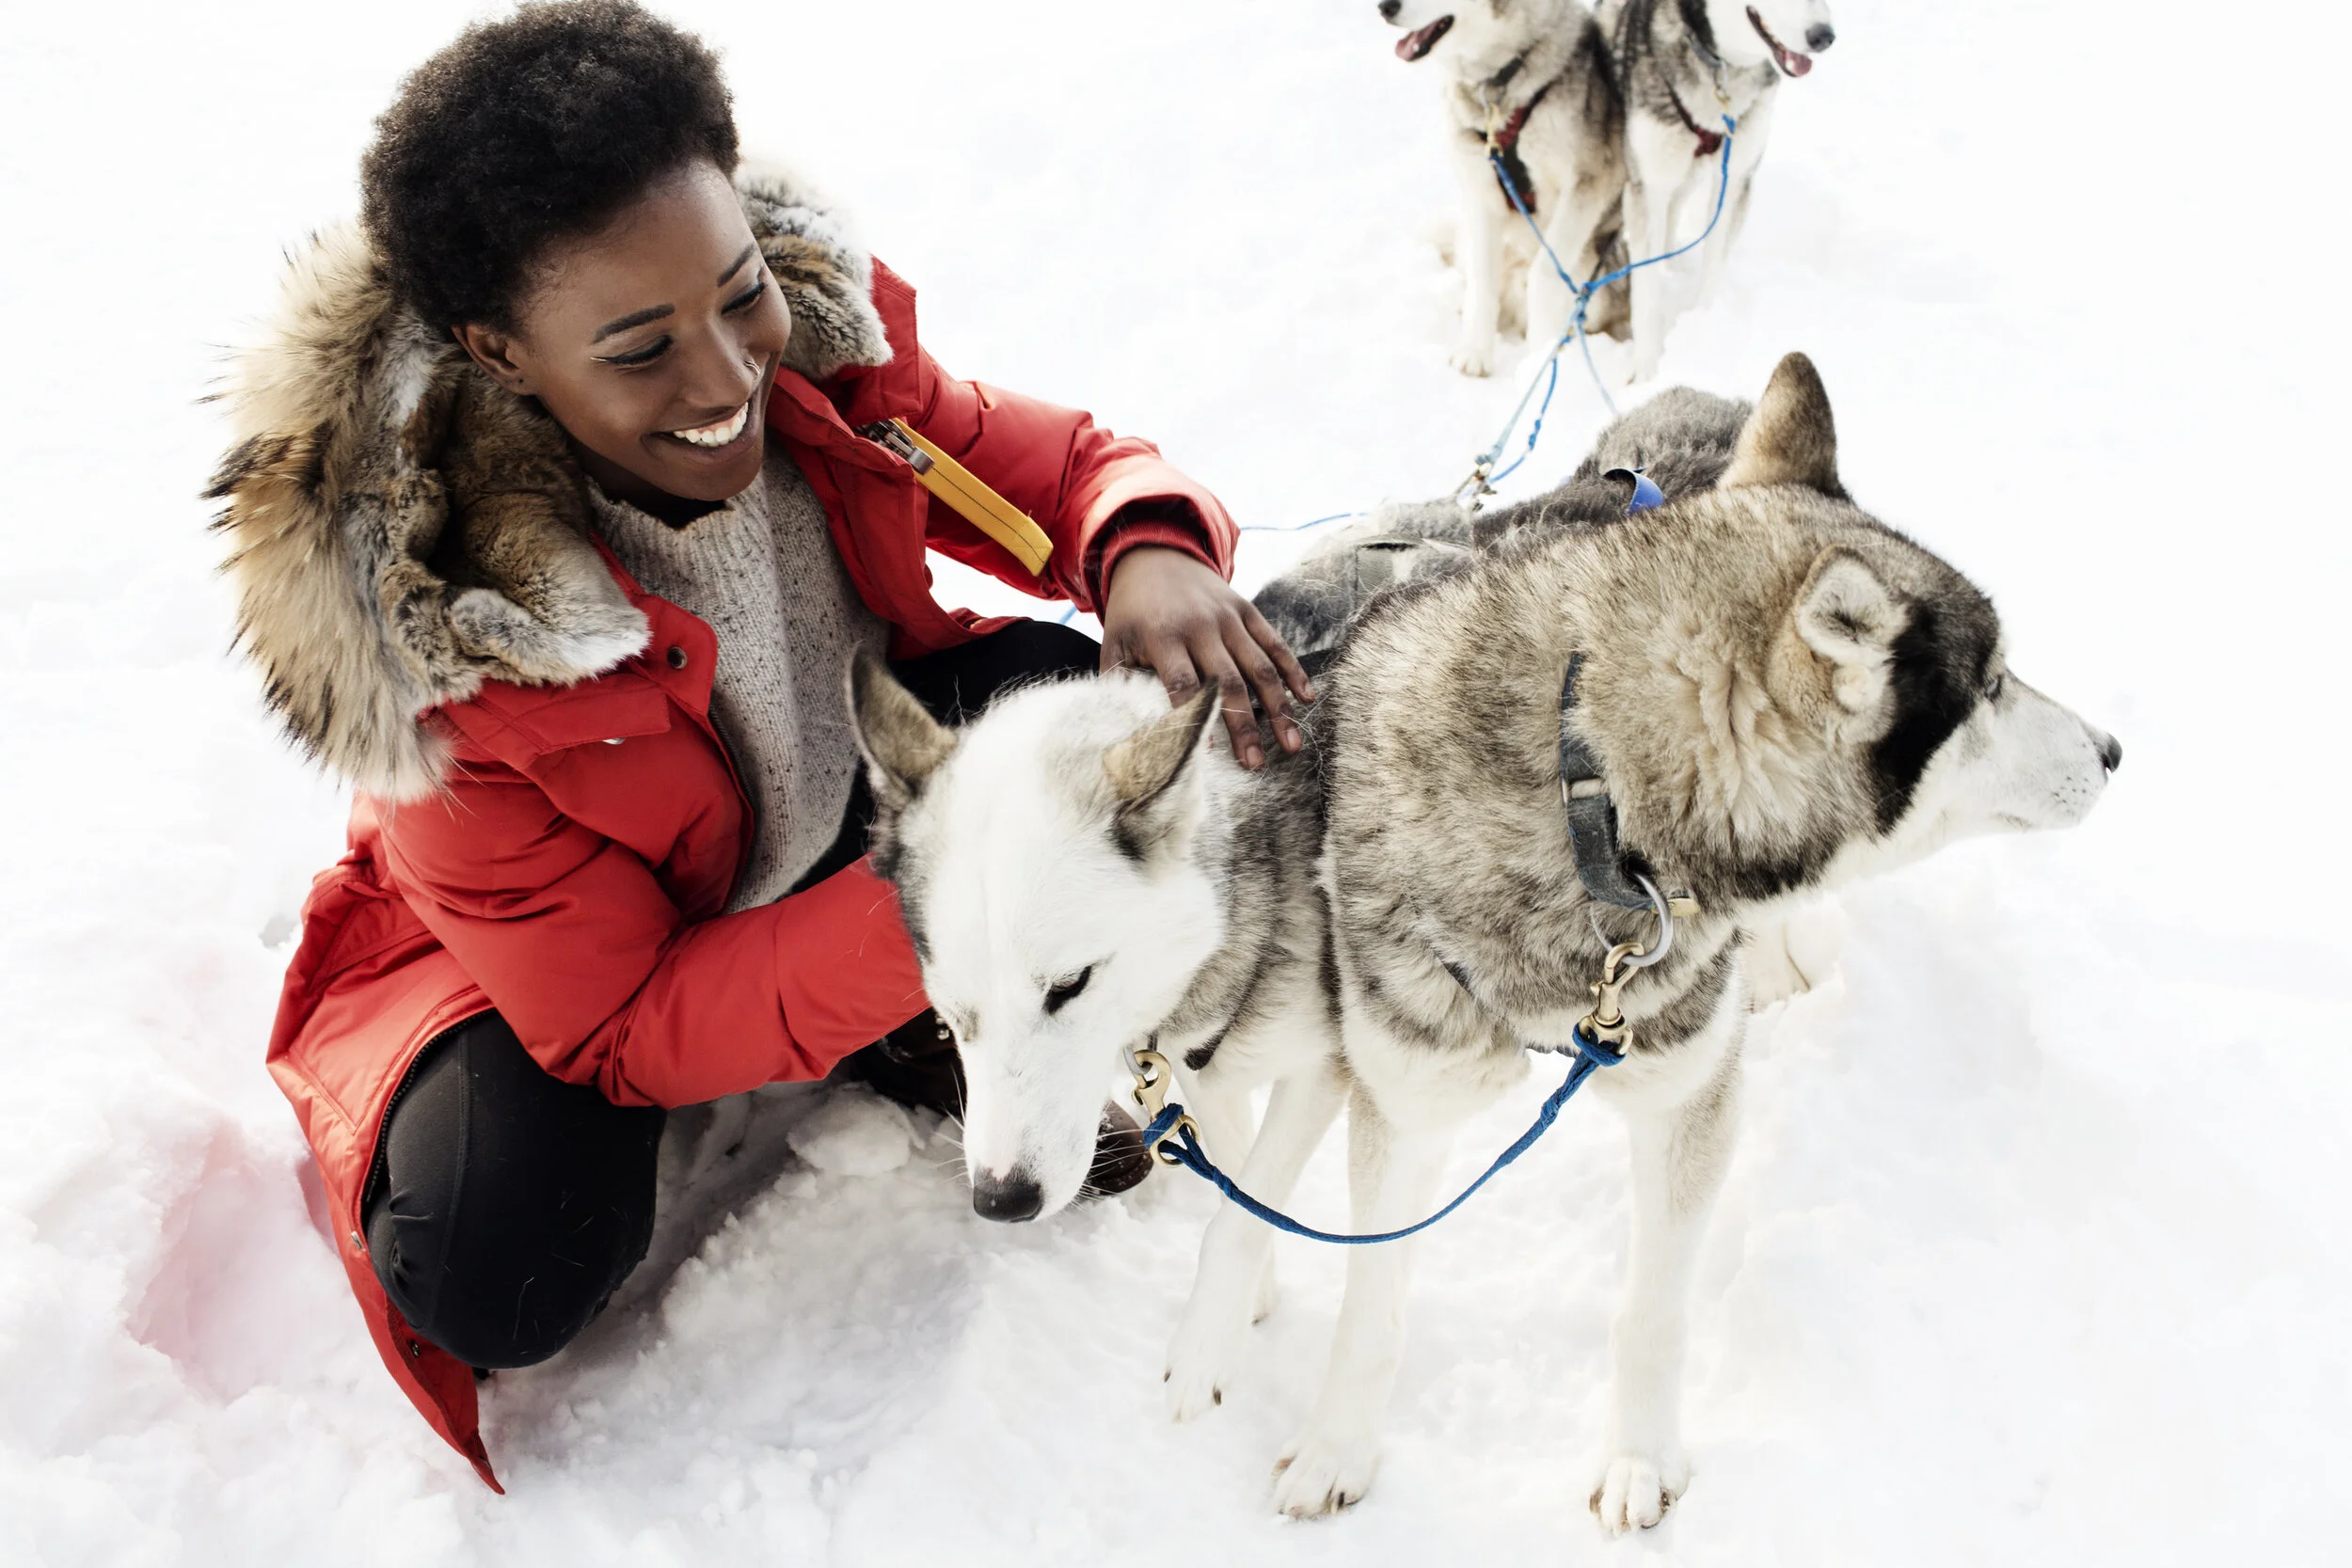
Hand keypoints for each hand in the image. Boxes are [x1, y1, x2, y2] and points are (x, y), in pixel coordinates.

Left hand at [1099, 547, 1312, 767]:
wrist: (1153, 556)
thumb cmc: (1132, 614)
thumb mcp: (1114, 644)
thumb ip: (1120, 685)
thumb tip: (1128, 732)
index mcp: (1163, 636)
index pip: (1183, 684)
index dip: (1197, 718)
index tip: (1209, 755)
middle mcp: (1200, 626)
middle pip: (1228, 682)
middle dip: (1244, 726)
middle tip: (1256, 764)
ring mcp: (1228, 617)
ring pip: (1259, 667)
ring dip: (1278, 708)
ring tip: (1291, 745)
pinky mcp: (1246, 610)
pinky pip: (1275, 643)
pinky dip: (1293, 670)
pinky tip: (1307, 697)